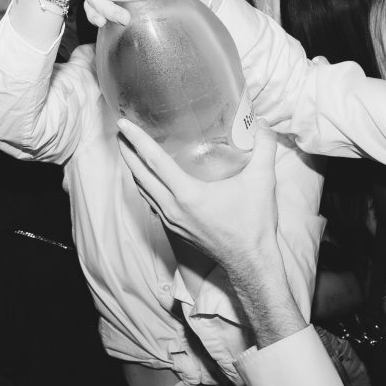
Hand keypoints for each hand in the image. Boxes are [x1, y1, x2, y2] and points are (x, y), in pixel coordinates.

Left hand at [116, 116, 299, 340]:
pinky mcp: (175, 229)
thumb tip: (264, 123)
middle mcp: (173, 208)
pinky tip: (148, 179)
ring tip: (129, 150)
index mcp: (188, 195)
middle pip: (140, 175)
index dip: (137, 139)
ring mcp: (172, 221)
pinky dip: (144, 186)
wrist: (251, 263)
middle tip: (120, 130)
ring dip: (133, 169)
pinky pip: (151, 203)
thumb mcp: (262, 181)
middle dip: (128, 151)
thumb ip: (265, 148)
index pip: (154, 161)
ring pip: (143, 191)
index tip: (123, 123)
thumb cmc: (254, 225)